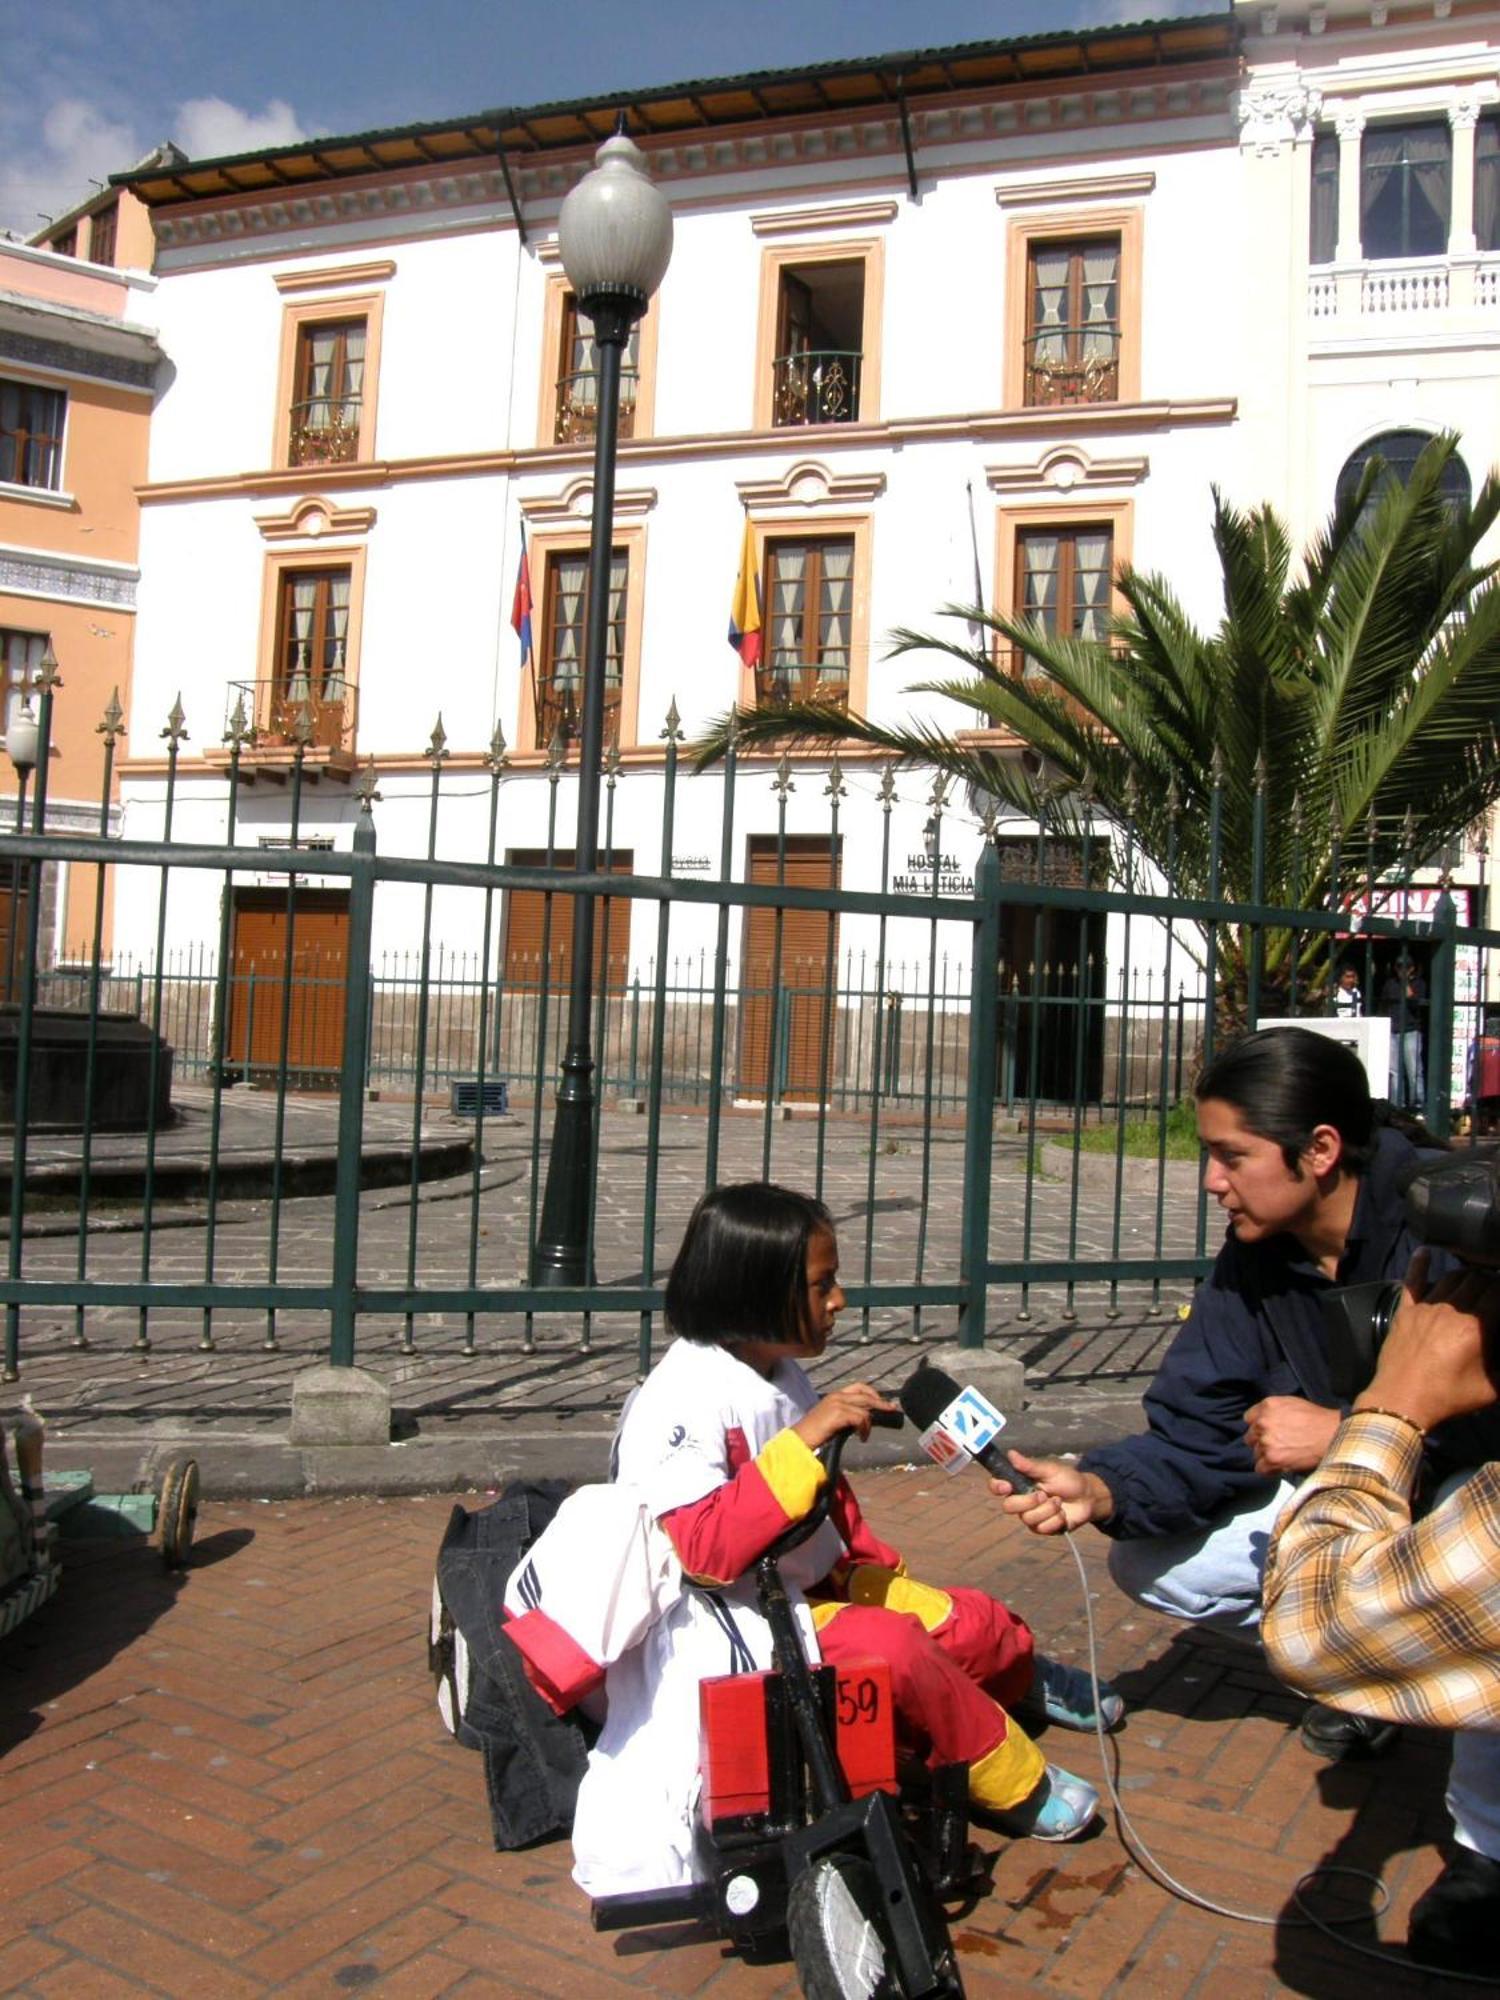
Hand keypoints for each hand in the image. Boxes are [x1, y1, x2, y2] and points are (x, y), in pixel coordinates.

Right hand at [793, 1382, 898, 1451]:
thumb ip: (845, 1416)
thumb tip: (864, 1420)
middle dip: (881, 1402)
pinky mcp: (838, 1414)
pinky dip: (864, 1428)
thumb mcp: (831, 1421)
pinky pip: (861, 1418)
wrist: (799, 1441)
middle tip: (892, 1410)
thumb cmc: (813, 1435)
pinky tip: (862, 1438)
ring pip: (865, 1407)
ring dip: (869, 1422)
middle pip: (866, 1394)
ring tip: (865, 1435)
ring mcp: (837, 1403)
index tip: (883, 1402)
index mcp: (834, 1396)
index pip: (859, 1387)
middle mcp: (836, 1396)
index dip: (873, 1393)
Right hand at [988, 1452, 1113, 1534]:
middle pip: (1009, 1506)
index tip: (1007, 1486)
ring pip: (1028, 1519)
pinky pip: (1042, 1528)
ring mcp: (1031, 1516)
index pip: (998, 1486)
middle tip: (1044, 1494)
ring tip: (1059, 1502)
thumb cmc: (1068, 1479)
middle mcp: (1022, 1501)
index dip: (997, 1487)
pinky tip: (1063, 1514)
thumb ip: (1029, 1465)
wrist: (1088, 1498)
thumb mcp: (1050, 1470)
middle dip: (1028, 1501)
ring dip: (1048, 1510)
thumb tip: (1010, 1453)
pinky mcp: (1043, 1528)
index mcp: (1020, 1483)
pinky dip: (1056, 1520)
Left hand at [1243, 1396, 1340, 1475]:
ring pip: (1255, 1453)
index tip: (1267, 1432)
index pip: (1249, 1419)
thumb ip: (1273, 1410)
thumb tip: (1263, 1419)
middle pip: (1250, 1437)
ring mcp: (1266, 1441)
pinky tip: (1280, 1466)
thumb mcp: (1292, 1403)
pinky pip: (1260, 1468)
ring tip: (1283, 1456)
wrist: (1333, 1435)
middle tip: (1277, 1445)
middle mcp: (1262, 1423)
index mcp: (1267, 1406)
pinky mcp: (1272, 1459)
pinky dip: (1269, 1470)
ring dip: (1266, 1456)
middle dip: (1261, 1441)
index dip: (1258, 1426)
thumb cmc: (1317, 1420)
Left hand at [1356, 1250, 1499, 1433]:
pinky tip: (1425, 1252)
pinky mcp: (1405, 1311)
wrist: (1401, 1400)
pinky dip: (1420, 1264)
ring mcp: (1426, 1308)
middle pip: (1477, 1281)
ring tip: (1476, 1279)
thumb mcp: (1491, 1389)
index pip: (1497, 1294)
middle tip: (1494, 1290)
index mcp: (1476, 1328)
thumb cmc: (1449, 1397)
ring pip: (1450, 1278)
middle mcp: (1452, 1310)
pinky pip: (1413, 1281)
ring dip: (1466, 1275)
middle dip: (1490, 1281)